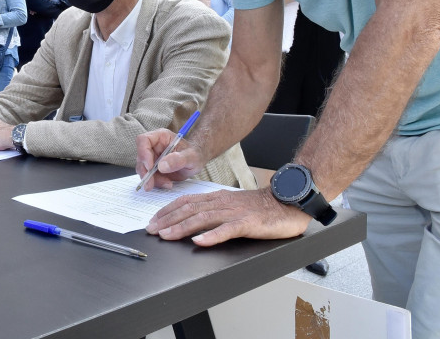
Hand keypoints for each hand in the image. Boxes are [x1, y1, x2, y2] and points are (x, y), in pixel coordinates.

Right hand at [135, 128, 204, 190]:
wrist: (196, 162)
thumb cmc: (195, 154)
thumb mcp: (192, 157)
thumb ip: (178, 160)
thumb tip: (162, 166)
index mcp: (161, 137)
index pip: (143, 140)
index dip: (143, 153)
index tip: (150, 167)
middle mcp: (153, 146)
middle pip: (141, 157)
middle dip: (146, 172)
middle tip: (151, 184)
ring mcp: (152, 157)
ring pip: (143, 169)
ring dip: (151, 179)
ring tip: (167, 183)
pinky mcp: (153, 168)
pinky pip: (148, 177)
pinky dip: (155, 183)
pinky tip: (167, 183)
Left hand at [146, 187, 312, 246]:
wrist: (287, 202)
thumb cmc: (261, 207)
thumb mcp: (232, 205)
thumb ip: (214, 210)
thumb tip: (193, 221)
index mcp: (217, 198)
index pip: (186, 201)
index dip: (168, 210)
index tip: (153, 220)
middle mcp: (222, 203)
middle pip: (189, 209)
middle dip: (168, 219)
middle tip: (152, 230)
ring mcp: (234, 212)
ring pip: (203, 218)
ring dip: (182, 227)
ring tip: (167, 235)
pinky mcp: (247, 223)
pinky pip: (227, 230)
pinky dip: (212, 236)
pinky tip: (199, 242)